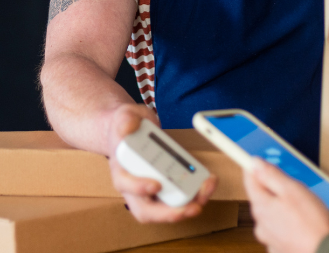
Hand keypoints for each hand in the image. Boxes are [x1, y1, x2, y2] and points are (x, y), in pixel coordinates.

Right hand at [105, 104, 217, 222]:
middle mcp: (133, 187)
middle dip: (169, 213)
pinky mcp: (166, 188)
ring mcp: (151, 190)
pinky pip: (179, 198)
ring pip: (166, 209)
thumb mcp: (125, 116)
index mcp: (121, 169)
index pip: (125, 185)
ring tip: (206, 190)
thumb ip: (126, 120)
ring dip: (188, 205)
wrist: (133, 130)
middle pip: (146, 211)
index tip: (156, 184)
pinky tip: (208, 182)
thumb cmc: (128, 127)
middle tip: (191, 207)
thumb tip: (126, 128)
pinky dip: (195, 193)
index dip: (139, 188)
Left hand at [244, 157, 328, 252]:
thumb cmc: (311, 226)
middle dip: (287, 192)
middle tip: (304, 189)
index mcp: (261, 208)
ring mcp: (274, 239)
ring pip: (286, 216)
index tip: (259, 161)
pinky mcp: (287, 249)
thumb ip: (272, 176)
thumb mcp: (292, 190)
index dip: (255, 168)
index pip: (250, 182)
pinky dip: (311, 227)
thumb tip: (255, 164)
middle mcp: (263, 225)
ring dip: (305, 211)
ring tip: (325, 210)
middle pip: (269, 199)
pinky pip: (297, 232)